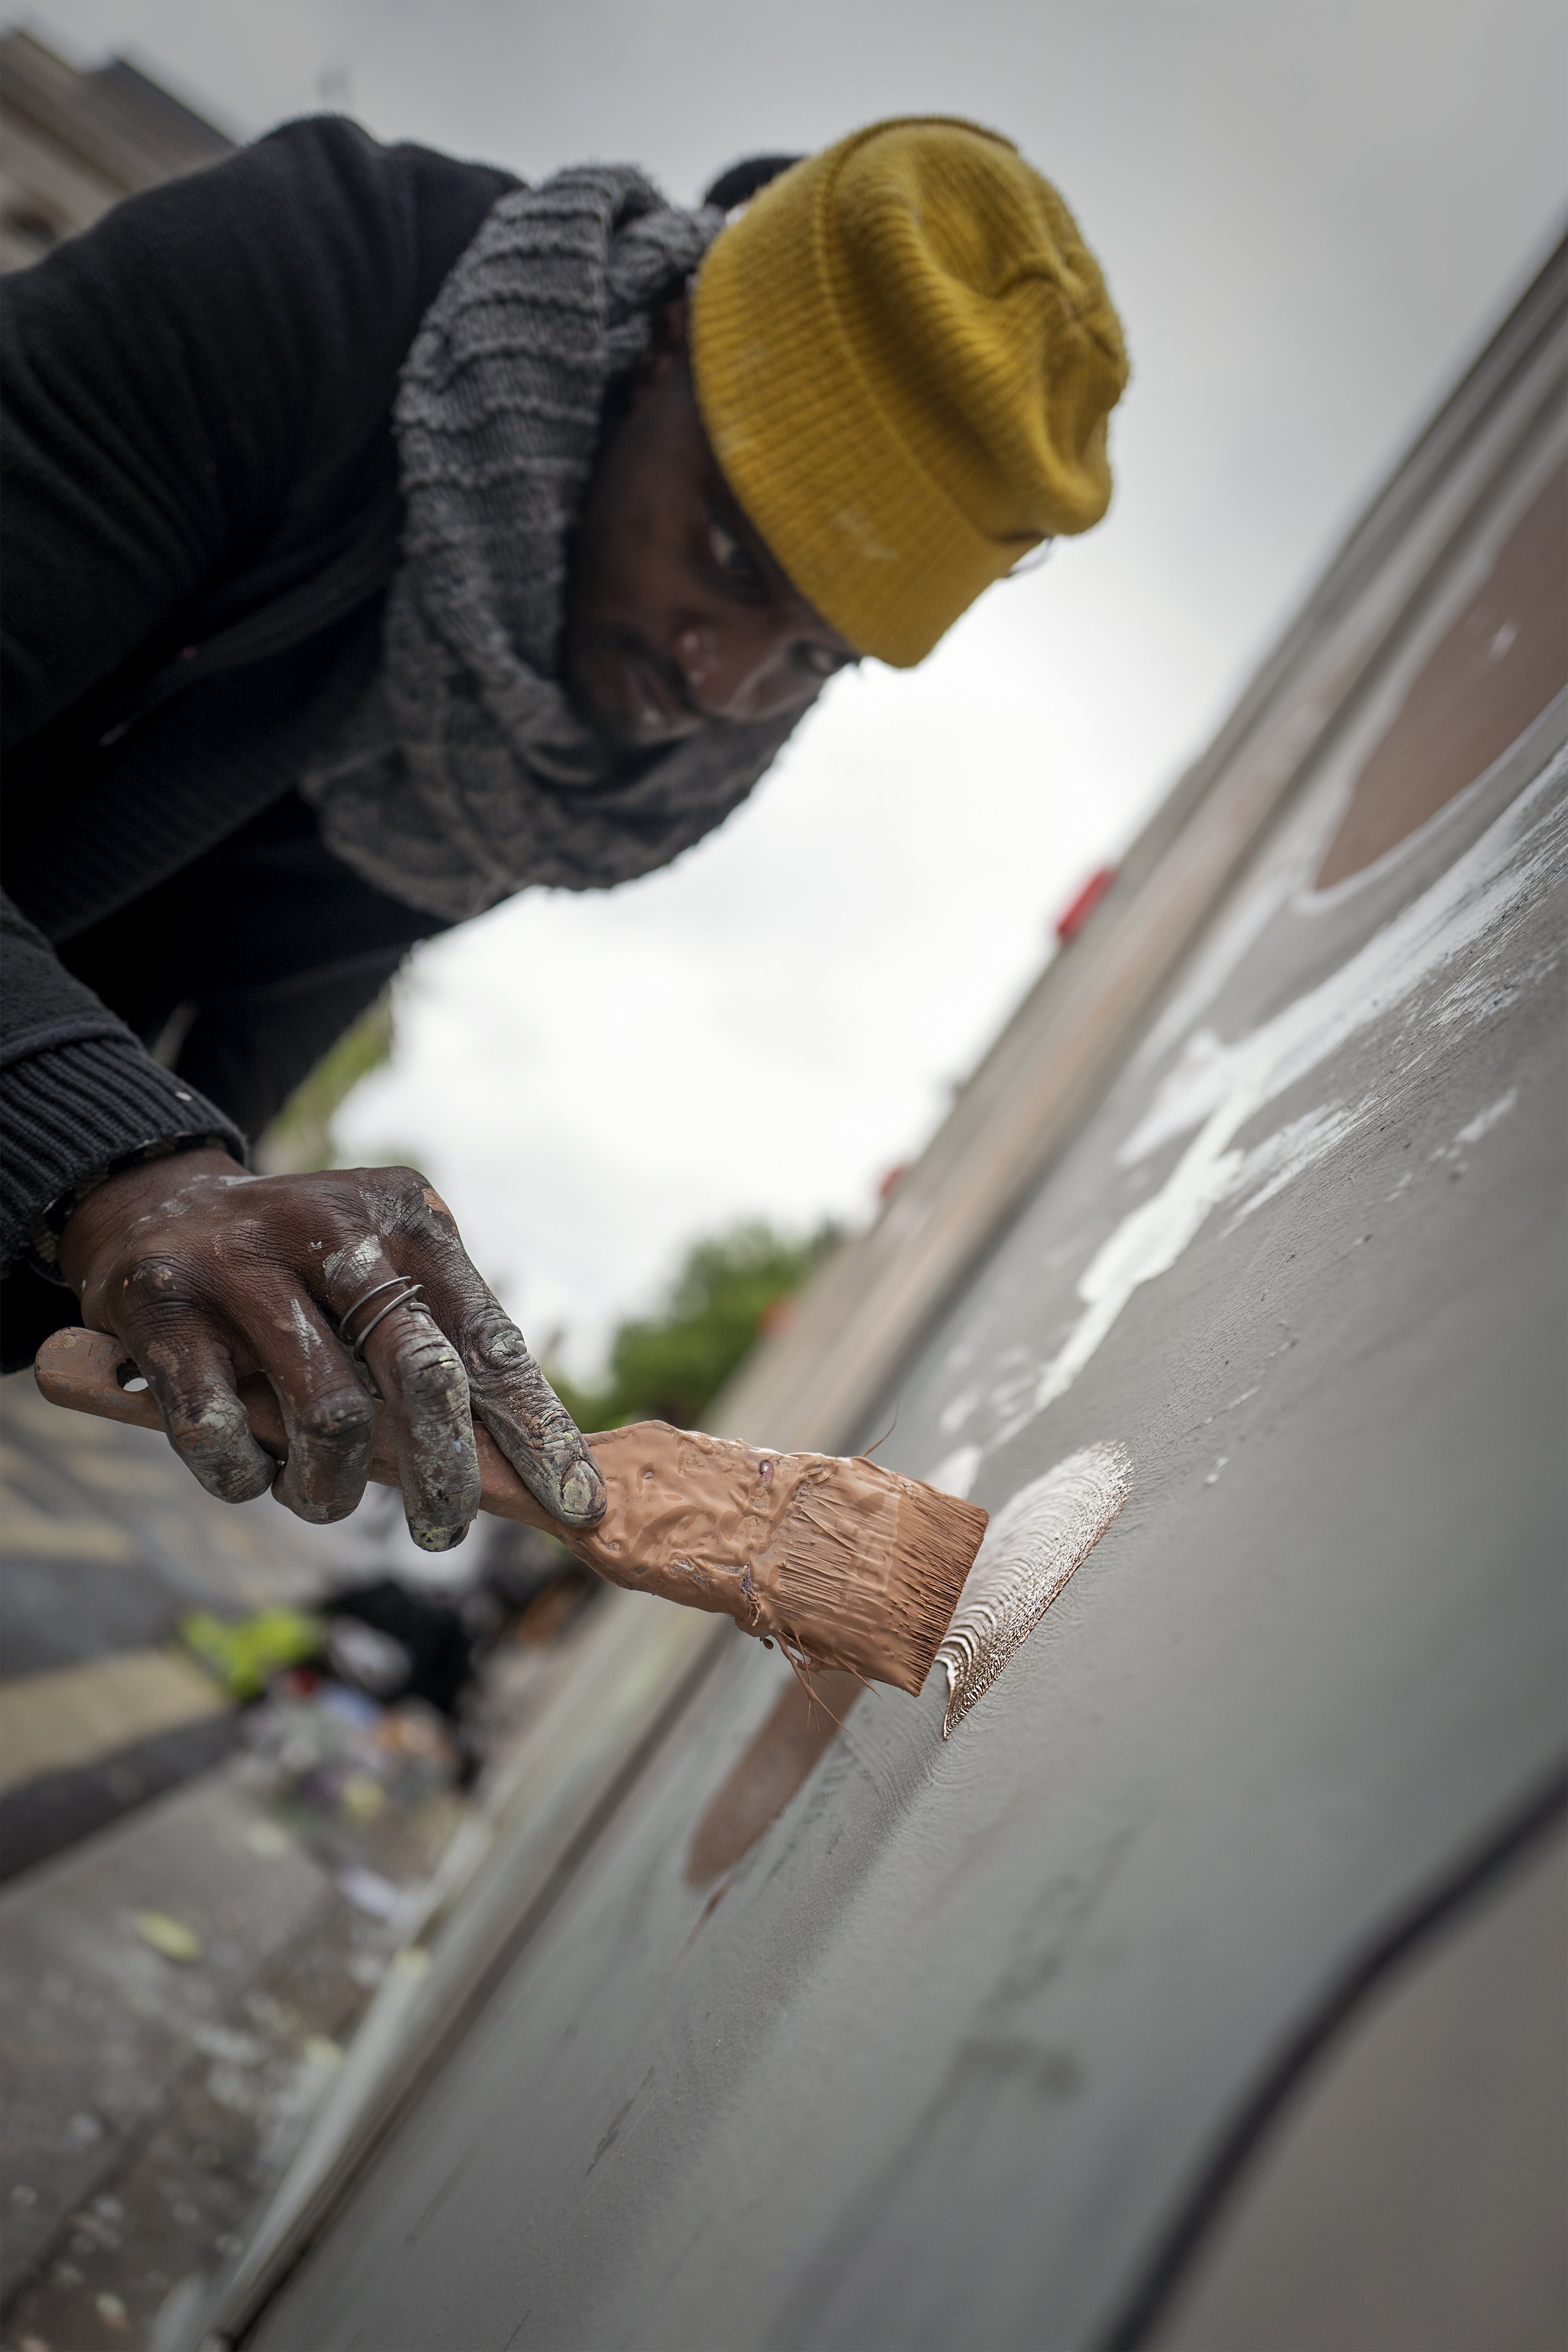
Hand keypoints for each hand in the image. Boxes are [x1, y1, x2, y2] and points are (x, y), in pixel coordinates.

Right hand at [58, 1150, 604, 1550]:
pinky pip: (222, 1434)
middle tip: (447, 1532)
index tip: (577, 1505)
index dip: (537, 1431)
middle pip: (422, 1376)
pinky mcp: (163, 1309)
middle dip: (447, 1476)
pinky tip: (253, 1469)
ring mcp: (241, 1263)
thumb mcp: (381, 1281)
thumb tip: (518, 1472)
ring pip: (329, 1417)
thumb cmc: (301, 1275)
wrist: (155, 1210)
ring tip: (325, 1497)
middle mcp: (330, 1228)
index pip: (489, 1341)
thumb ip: (439, 1352)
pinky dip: (246, 1478)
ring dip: (333, 1490)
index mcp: (406, 1219)